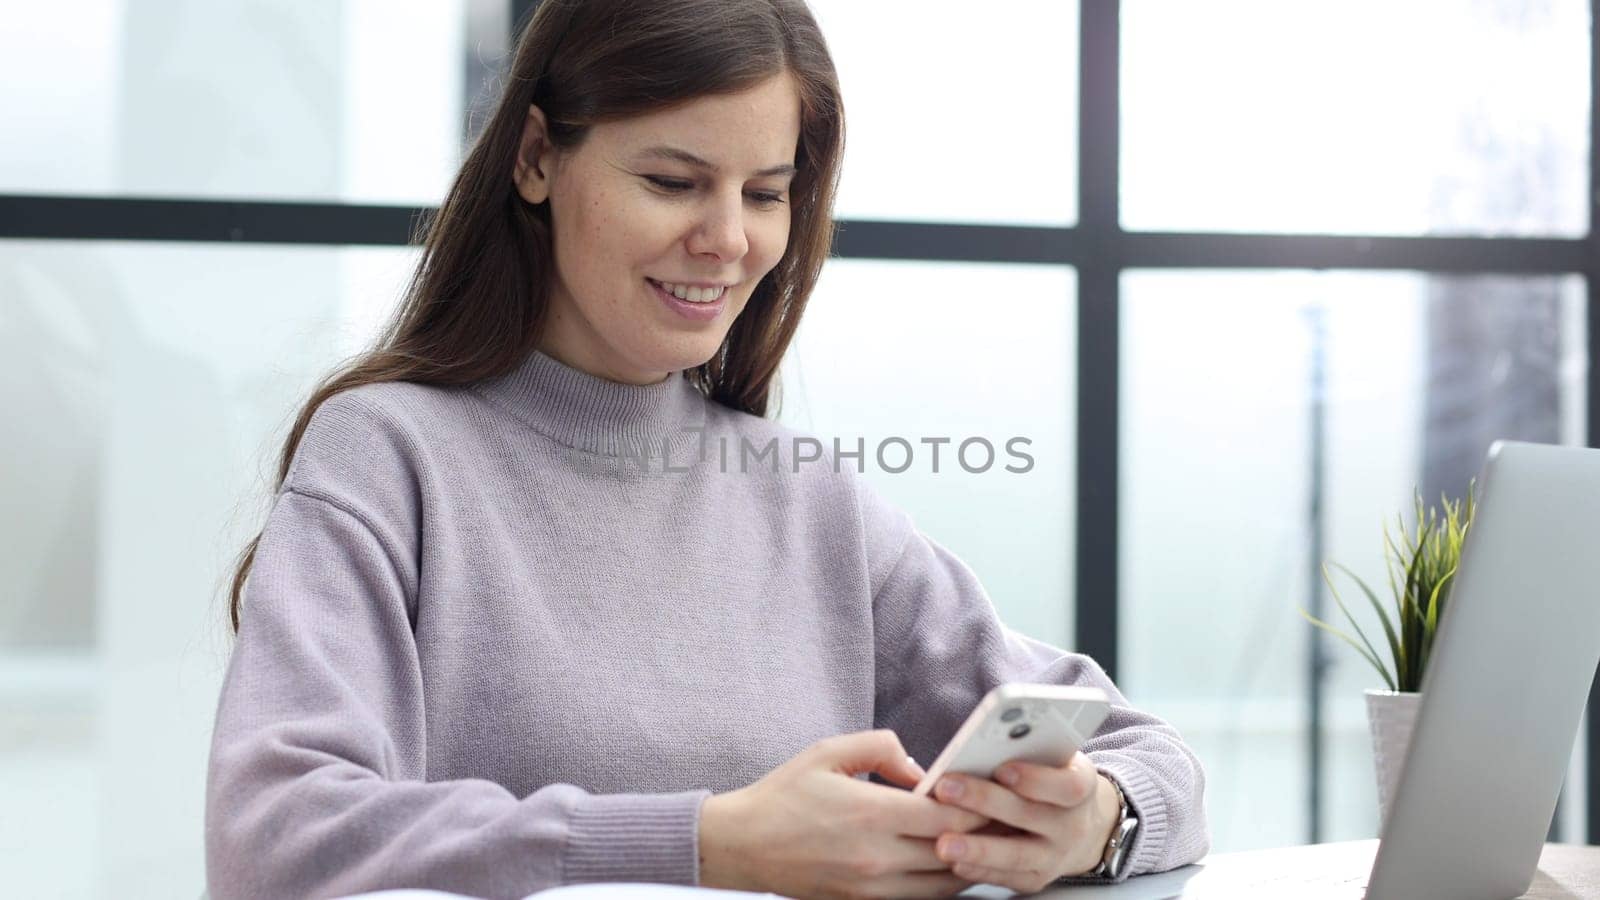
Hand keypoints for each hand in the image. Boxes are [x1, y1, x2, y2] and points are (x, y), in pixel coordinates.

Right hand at [699, 729, 991, 898]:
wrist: (742, 845)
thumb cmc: (784, 795)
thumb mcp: (828, 752)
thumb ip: (881, 748)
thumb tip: (922, 770)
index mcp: (871, 813)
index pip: (947, 815)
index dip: (981, 806)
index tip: (998, 793)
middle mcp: (877, 857)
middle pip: (954, 852)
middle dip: (985, 835)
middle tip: (1007, 818)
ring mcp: (871, 888)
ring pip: (943, 885)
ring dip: (969, 864)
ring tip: (988, 843)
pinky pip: (918, 899)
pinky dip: (941, 884)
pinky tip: (949, 865)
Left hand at [928, 751, 1120, 892]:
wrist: (1080, 826)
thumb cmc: (1052, 779)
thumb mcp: (1052, 759)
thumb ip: (1025, 752)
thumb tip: (978, 746)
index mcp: (1081, 786)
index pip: (1066, 786)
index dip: (1034, 779)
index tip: (1001, 769)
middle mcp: (1073, 824)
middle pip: (1029, 815)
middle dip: (984, 801)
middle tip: (945, 790)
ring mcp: (1056, 856)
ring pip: (1016, 855)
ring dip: (977, 849)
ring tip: (944, 843)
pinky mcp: (1037, 878)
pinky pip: (1007, 878)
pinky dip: (979, 871)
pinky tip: (955, 862)